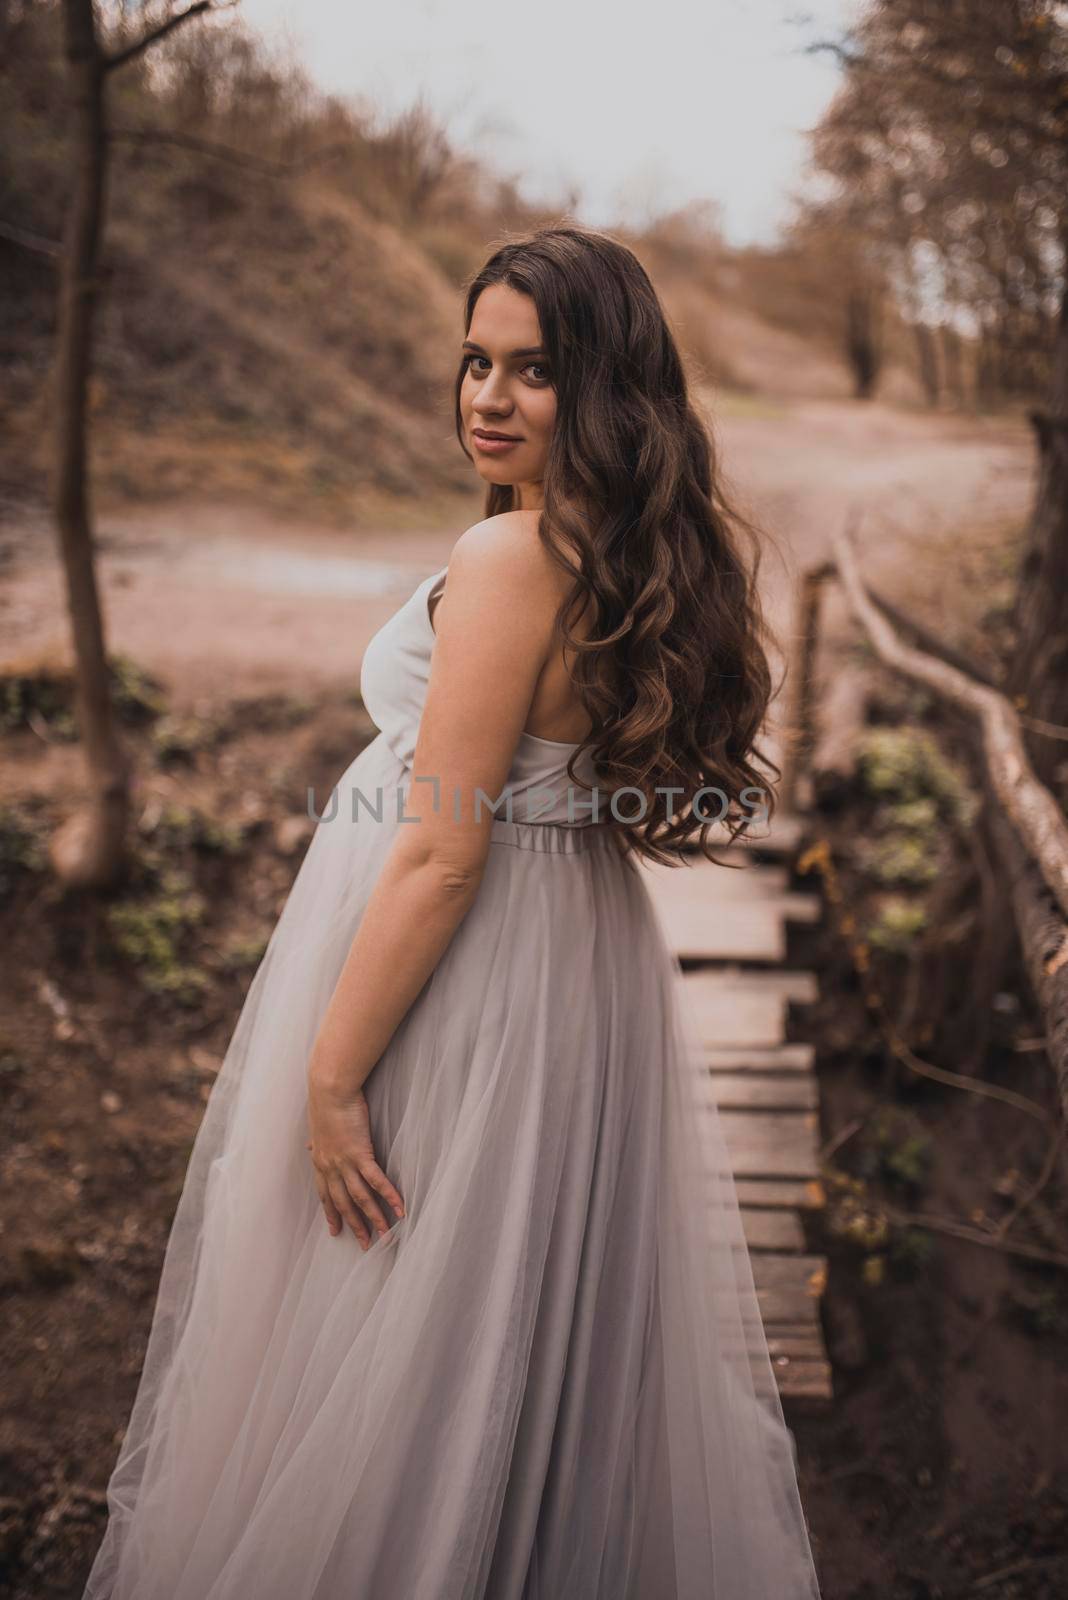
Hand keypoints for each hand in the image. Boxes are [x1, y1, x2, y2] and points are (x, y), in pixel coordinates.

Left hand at [305, 1077, 405, 1248]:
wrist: (330, 1089)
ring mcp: (345, 1163)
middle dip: (354, 1226)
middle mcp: (330, 1167)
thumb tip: (311, 1144)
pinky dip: (388, 1197)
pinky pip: (376, 1181)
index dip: (331, 1214)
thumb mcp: (317, 1125)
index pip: (325, 1195)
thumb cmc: (325, 1102)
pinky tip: (400, 1210)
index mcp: (320, 1161)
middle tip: (364, 1245)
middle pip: (344, 1204)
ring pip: (360, 1199)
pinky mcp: (360, 1154)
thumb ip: (318, 1140)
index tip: (335, 1231)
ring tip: (385, 1237)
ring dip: (374, 1220)